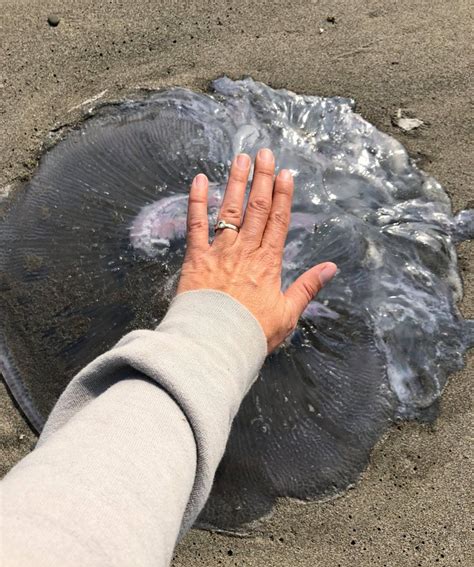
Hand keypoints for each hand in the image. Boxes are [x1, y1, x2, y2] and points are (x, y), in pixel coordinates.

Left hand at [177, 148, 336, 352]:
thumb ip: (308, 287)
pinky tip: (199, 180)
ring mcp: (220, 251)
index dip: (282, 196)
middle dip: (262, 179)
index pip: (278, 221)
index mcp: (268, 263)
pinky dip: (197, 202)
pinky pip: (196, 225)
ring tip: (240, 158)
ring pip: (230, 210)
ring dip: (236, 182)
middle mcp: (245, 251)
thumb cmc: (252, 333)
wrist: (215, 343)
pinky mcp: (195, 258)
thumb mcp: (288, 314)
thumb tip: (331, 268)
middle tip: (264, 152)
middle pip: (256, 208)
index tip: (285, 173)